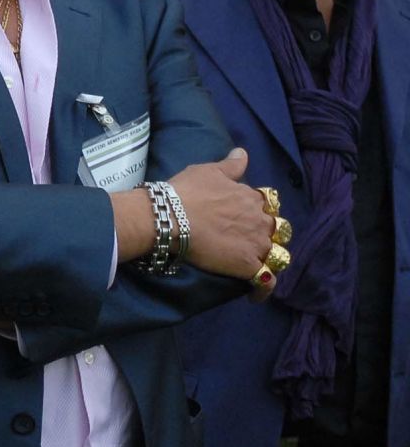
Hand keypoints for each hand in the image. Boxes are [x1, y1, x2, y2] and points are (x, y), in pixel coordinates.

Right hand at [163, 150, 276, 282]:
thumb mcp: (208, 171)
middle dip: (268, 234)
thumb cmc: (186, 192)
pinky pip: (265, 280)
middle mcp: (261, 220)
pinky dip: (263, 288)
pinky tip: (256, 294)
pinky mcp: (248, 266)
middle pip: (277, 229)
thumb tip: (243, 153)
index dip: (258, 209)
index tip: (244, 215)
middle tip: (248, 240)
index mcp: (252, 197)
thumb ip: (231, 165)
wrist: (170, 218)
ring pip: (277, 254)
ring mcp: (257, 244)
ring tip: (257, 265)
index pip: (267, 203)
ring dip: (270, 258)